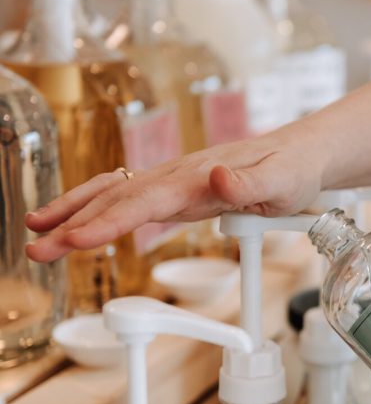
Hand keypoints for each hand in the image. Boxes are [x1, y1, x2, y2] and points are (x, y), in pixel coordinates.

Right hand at [25, 126, 329, 262]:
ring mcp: (177, 183)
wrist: (302, 153)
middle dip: (74, 222)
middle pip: (118, 198)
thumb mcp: (282, 181)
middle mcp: (180, 177)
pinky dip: (102, 209)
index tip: (76, 239)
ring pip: (117, 194)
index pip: (144, 201)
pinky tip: (83, 222)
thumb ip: (249, 184)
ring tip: (38, 232)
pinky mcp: (182, 192)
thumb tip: (216, 179)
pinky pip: (133, 199)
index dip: (109, 221)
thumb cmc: (293, 169)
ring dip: (77, 212)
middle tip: (36, 249)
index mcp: (197, 177)